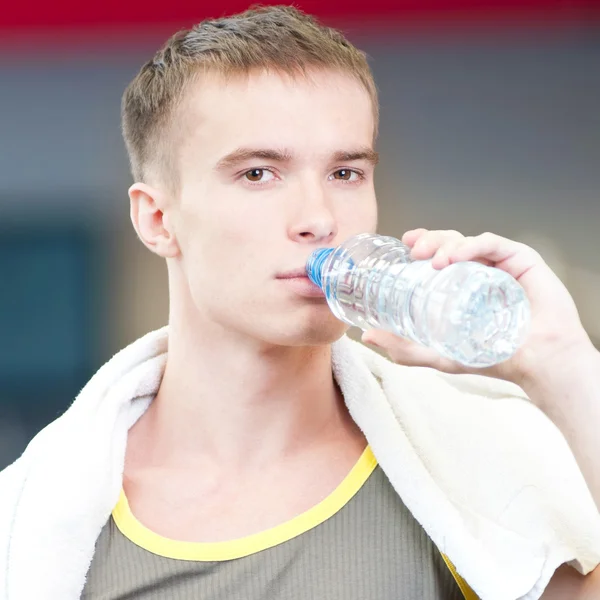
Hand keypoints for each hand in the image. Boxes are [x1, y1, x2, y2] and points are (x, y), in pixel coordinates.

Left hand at [361, 229, 593, 391]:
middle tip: (413, 250)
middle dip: (429, 240)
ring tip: (431, 260)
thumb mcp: (439, 354)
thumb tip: (367, 336)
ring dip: (445, 243)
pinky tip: (455, 257)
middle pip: (450, 242)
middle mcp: (479, 270)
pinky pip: (492, 244)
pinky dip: (471, 245)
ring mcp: (500, 264)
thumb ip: (404, 348)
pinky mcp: (521, 260)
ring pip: (467, 239)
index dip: (422, 243)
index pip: (438, 254)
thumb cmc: (494, 357)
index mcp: (462, 283)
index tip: (404, 243)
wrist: (537, 363)